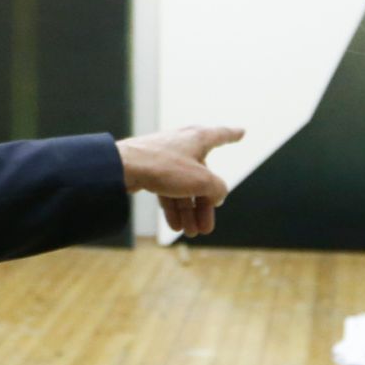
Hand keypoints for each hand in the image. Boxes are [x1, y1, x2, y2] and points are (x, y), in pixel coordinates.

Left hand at [115, 126, 244, 237]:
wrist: (123, 167)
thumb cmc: (164, 166)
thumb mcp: (202, 180)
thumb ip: (217, 189)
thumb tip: (217, 196)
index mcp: (199, 138)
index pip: (222, 135)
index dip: (233, 135)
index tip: (242, 132)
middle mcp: (183, 145)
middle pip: (202, 177)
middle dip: (204, 205)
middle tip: (206, 228)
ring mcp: (166, 158)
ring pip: (184, 187)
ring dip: (189, 211)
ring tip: (191, 233)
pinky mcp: (151, 170)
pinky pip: (168, 191)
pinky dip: (173, 207)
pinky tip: (175, 226)